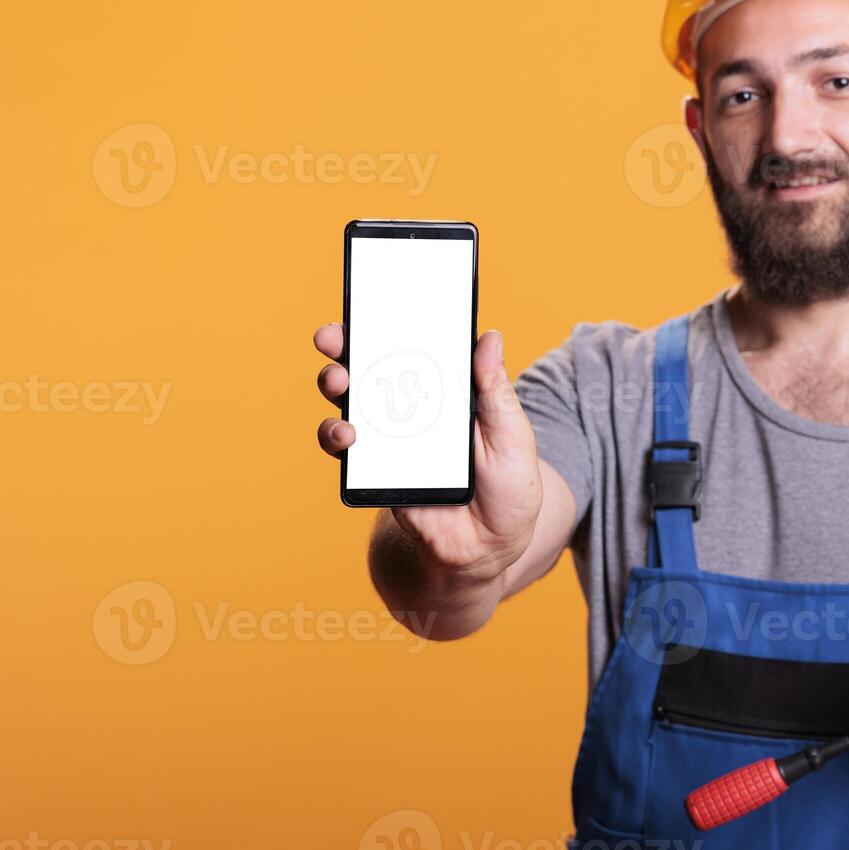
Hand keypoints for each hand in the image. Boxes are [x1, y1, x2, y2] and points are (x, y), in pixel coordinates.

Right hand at [313, 323, 542, 577]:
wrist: (490, 549)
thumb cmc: (509, 489)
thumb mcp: (513, 438)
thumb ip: (496, 393)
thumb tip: (490, 338)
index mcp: (447, 390)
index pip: (415, 347)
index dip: (390, 322)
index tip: (372, 300)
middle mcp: (412, 408)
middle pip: (370, 366)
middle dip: (344, 346)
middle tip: (334, 339)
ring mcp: (389, 438)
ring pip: (348, 402)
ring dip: (335, 386)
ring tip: (340, 386)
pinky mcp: (374, 471)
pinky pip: (344, 449)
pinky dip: (338, 436)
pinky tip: (348, 435)